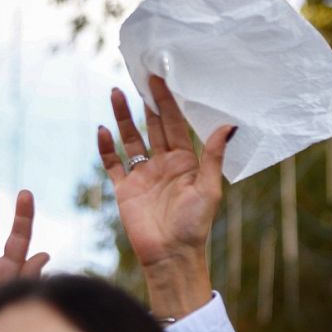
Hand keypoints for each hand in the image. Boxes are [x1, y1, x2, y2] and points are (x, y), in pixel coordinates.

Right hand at [98, 75, 234, 318]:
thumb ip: (213, 156)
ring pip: (131, 139)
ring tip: (116, 93)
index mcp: (185, 162)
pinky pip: (113, 163)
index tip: (161, 78)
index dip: (168, 101)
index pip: (174, 124)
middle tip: (140, 76)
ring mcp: (143, 175)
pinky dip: (106, 148)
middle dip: (145, 102)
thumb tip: (228, 126)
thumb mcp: (209, 188)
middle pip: (152, 126)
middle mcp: (164, 164)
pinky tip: (102, 130)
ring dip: (123, 117)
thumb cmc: (195, 225)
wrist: (171, 255)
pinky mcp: (126, 189)